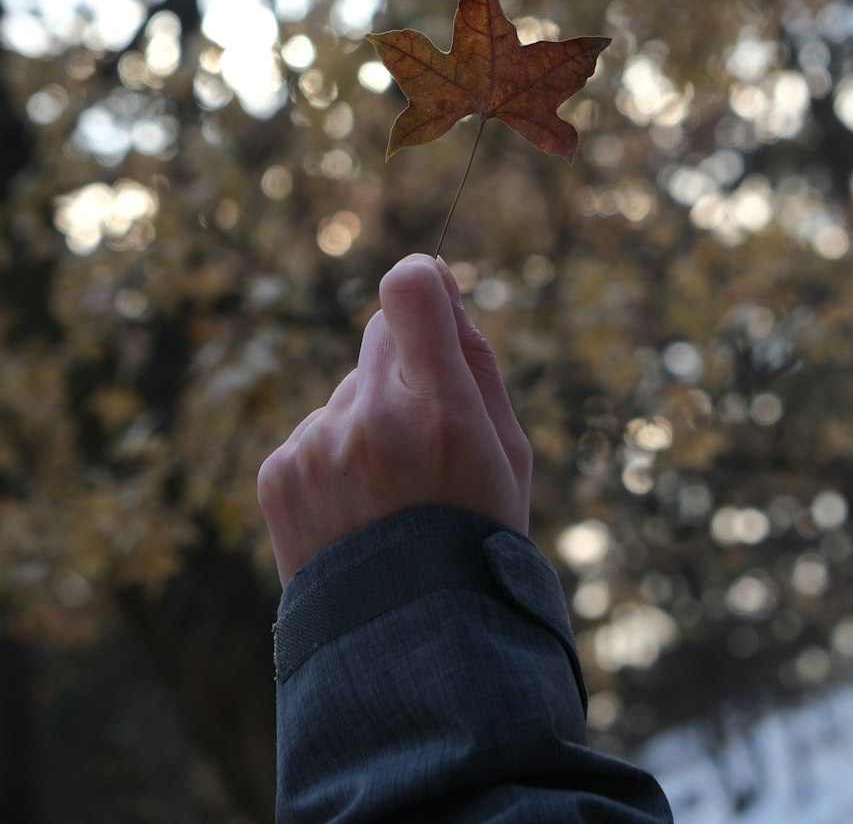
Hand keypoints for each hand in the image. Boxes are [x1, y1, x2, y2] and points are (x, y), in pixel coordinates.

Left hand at [257, 253, 532, 585]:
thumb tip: (435, 277)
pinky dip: (334, 456)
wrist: (406, 640)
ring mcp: (318, 446)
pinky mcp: (279, 471)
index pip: (410, 291)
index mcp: (441, 412)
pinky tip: (355, 509)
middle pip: (380, 332)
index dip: (421, 281)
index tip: (428, 294)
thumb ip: (473, 356)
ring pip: (350, 389)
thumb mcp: (508, 450)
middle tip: (426, 430)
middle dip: (406, 364)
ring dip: (368, 419)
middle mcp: (372, 420)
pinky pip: (314, 430)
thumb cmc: (475, 532)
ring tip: (389, 494)